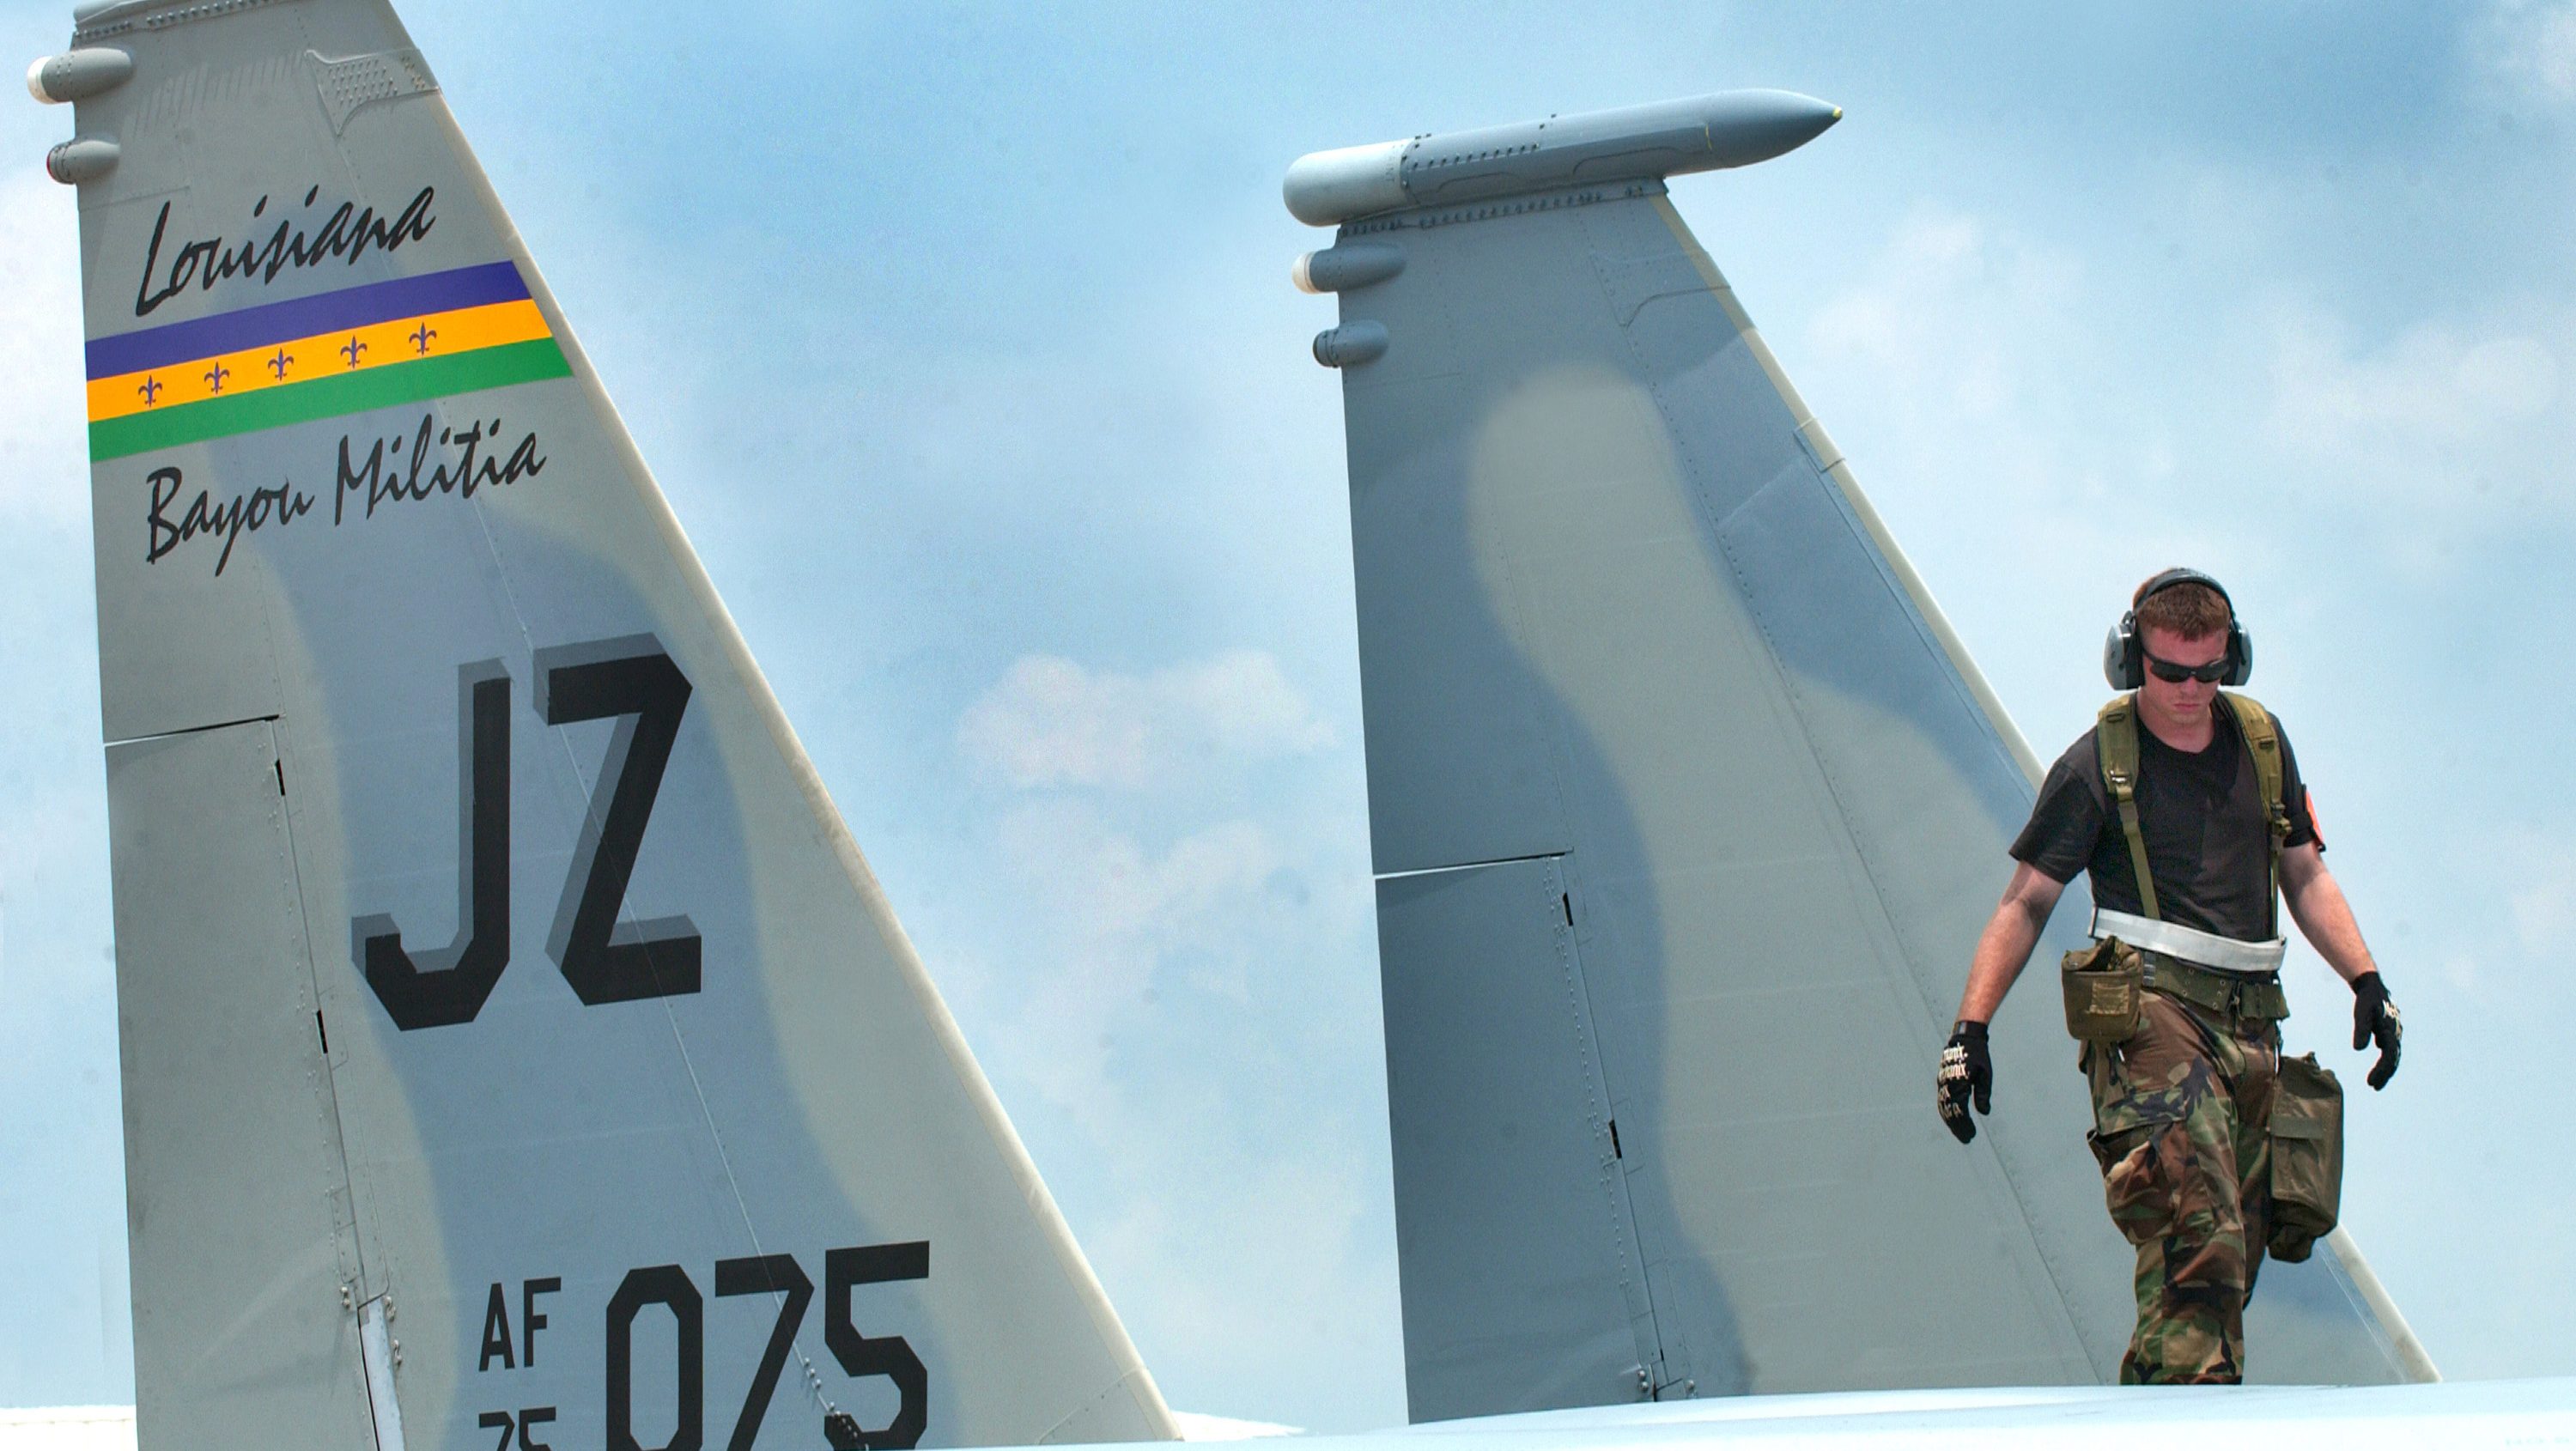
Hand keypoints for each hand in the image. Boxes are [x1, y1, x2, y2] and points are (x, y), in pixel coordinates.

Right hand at [1937, 1020, 1991, 1142]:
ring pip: (1944, 1107)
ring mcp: (1942, 1082)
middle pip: (1950, 1112)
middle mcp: (1947, 1085)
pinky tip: (1952, 1118)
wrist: (1965, 1037)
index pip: (1960, 1111)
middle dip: (1958, 1127)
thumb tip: (1984, 1112)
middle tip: (1966, 1139)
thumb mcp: (1985, 1074)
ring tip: (1960, 1132)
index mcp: (1958, 1084)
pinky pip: (1942, 1100)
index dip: (1965, 1125)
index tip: (1972, 1135)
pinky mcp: (1942, 1080)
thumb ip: (1983, 1094)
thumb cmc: (1978, 1055)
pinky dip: (1946, 1111)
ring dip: (1951, 1121)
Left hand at [2351, 972, 2400, 1089]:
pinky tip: (2380, 1067)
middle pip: (2393, 1059)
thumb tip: (2358, 1049)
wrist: (2372, 986)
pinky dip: (2386, 1060)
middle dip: (2384, 1074)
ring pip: (2393, 1055)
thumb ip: (2361, 1030)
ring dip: (2386, 1070)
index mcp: (2391, 1031)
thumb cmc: (2366, 999)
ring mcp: (2395, 1032)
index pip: (2389, 1056)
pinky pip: (2391, 1049)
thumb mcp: (2361, 1012)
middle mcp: (2396, 1033)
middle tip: (2374, 1087)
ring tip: (2375, 1083)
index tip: (2370, 1083)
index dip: (2381, 1070)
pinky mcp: (2390, 1031)